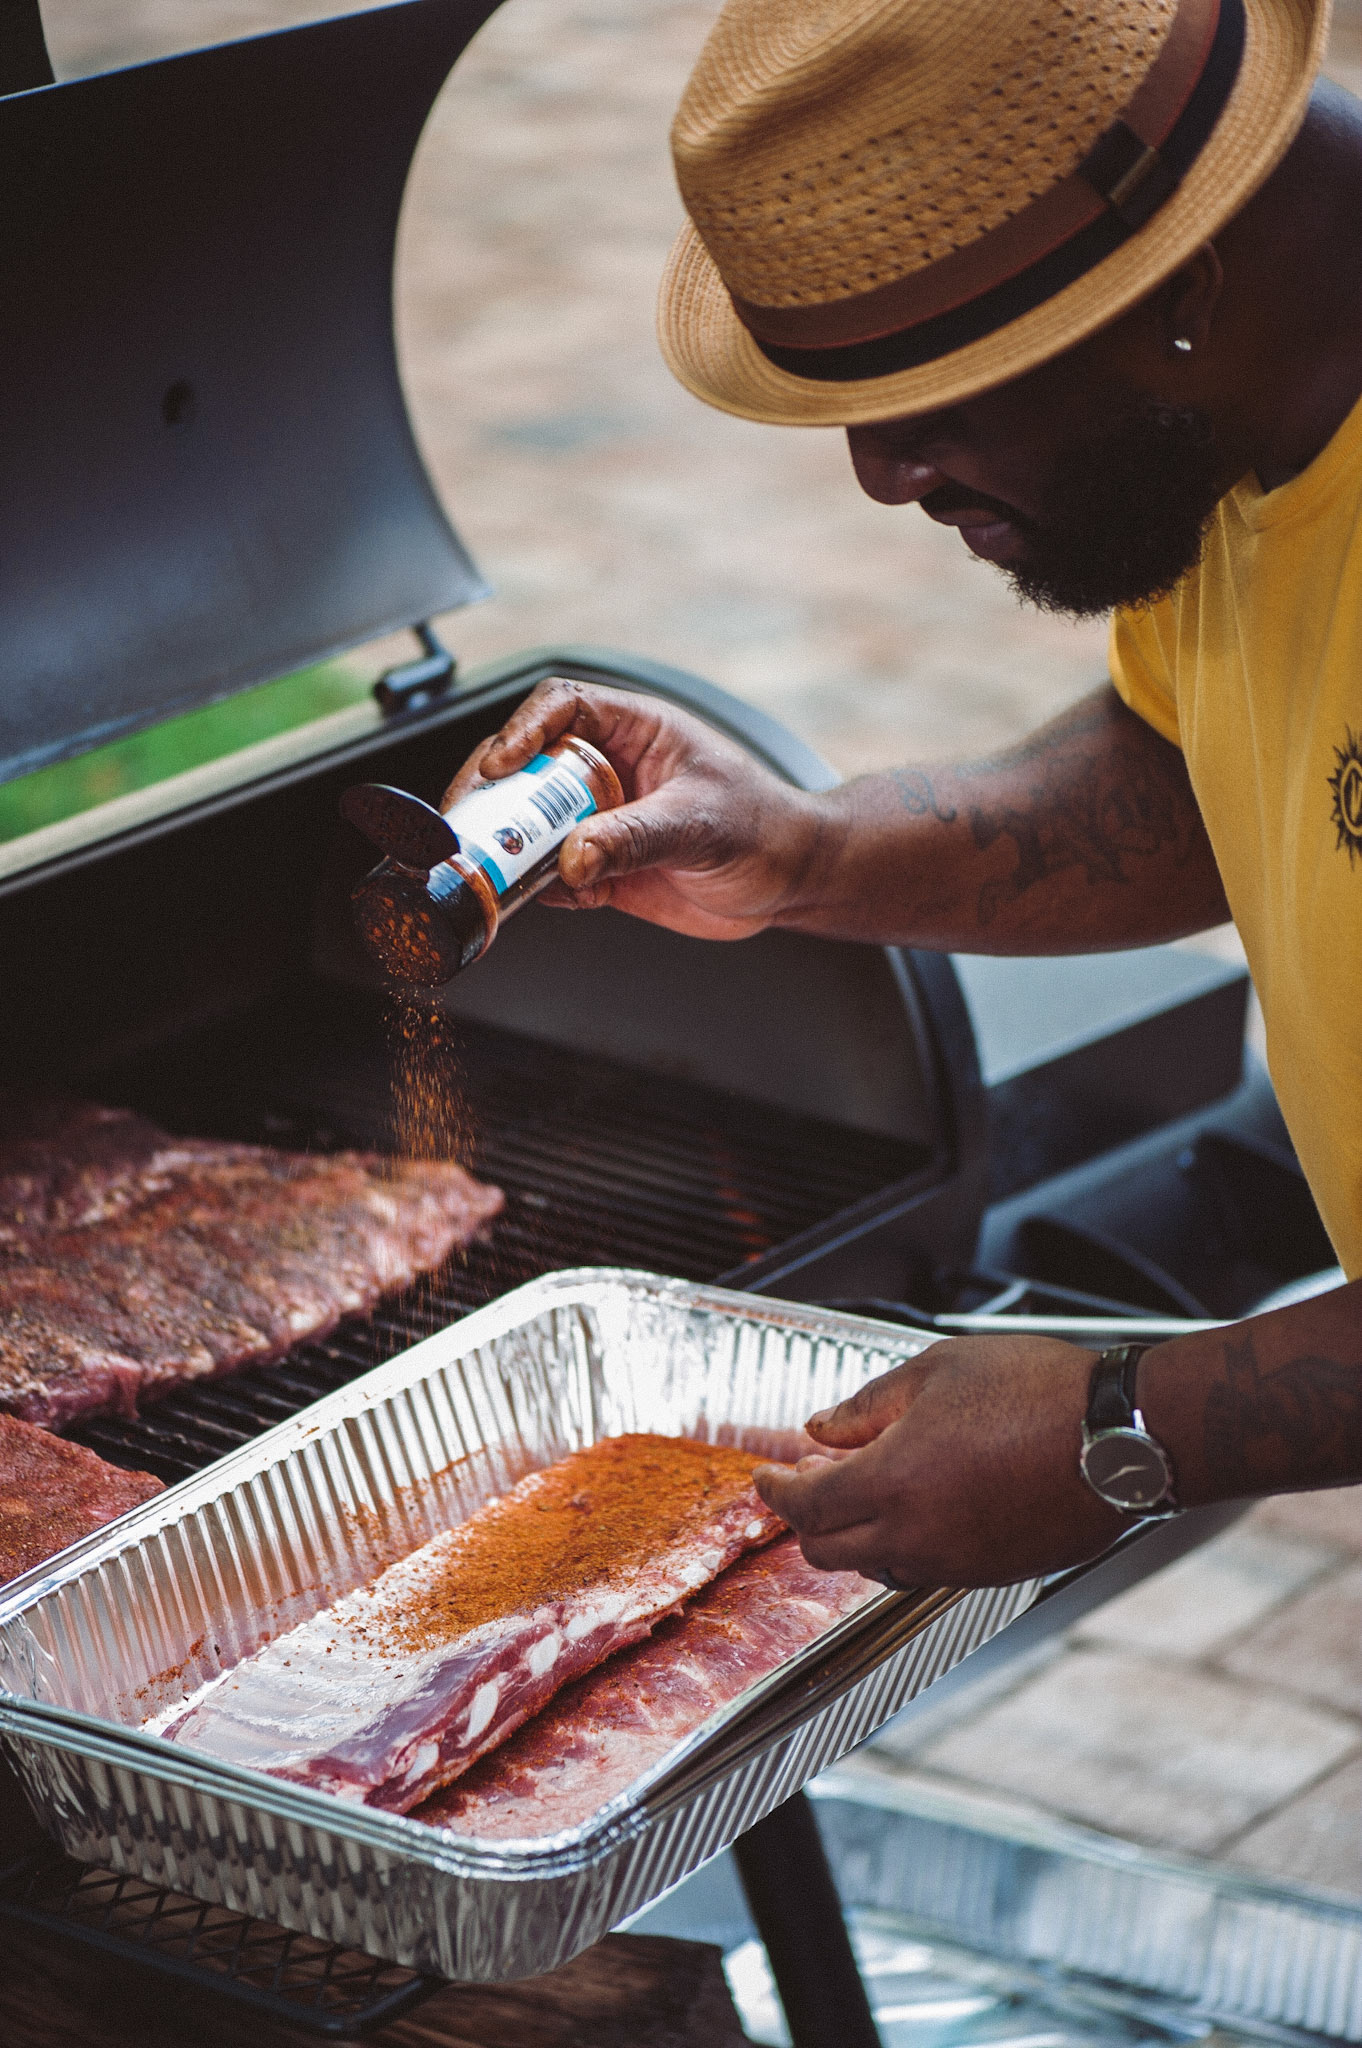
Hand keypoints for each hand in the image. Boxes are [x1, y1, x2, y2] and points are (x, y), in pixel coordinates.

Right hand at [441, 678, 828, 940]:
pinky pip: (551, 875)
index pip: (561, 708)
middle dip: (495, 794)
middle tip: (473, 823)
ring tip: (490, 866)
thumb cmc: (765, 828)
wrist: (790, 881)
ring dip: (508, 846)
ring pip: (531, 824)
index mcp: (634, 730)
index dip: (523, 730)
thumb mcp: (699, 823)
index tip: (503, 765)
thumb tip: (575, 856)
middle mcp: (609, 770)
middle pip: (528, 767)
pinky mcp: (602, 869)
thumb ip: (635, 837)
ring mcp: (602, 821)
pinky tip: (540, 896)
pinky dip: (537, 888)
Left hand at [753, 1335, 1126, 1587]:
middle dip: (805, 1518)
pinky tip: (915, 1506)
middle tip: (807, 1480)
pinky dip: (900, 1544)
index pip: (805, 1504)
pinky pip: (923, 1569)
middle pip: (827, 1550)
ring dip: (853, 1534)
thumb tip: (823, 1427)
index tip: (768, 1474)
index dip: (777, 1489)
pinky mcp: (991, 1573)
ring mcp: (955, 1563)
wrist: (1120, 1437)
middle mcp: (916, 1536)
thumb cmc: (1038, 1393)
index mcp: (891, 1482)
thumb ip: (867, 1405)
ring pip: (874, 1565)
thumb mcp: (937, 1371)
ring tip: (863, 1488)